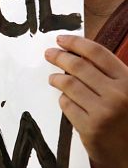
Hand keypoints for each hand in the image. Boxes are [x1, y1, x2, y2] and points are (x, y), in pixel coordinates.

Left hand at [46, 34, 127, 167]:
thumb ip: (110, 76)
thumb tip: (79, 55)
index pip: (98, 53)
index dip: (76, 43)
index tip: (61, 39)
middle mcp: (118, 94)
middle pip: (79, 67)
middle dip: (60, 57)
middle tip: (49, 53)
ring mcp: (103, 112)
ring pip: (69, 85)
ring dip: (57, 79)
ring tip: (53, 78)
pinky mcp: (90, 128)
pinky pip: (67, 105)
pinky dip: (63, 100)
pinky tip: (64, 99)